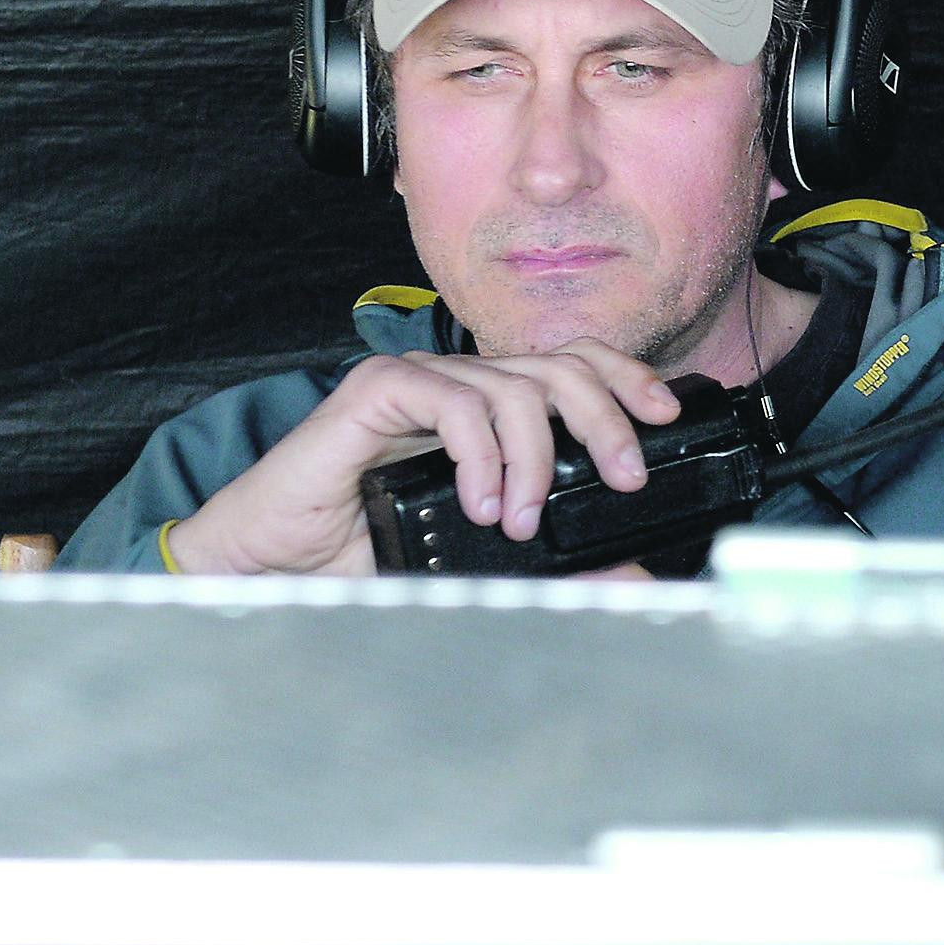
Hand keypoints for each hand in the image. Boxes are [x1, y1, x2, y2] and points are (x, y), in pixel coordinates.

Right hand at [169, 342, 683, 575]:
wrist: (277, 563)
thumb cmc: (367, 552)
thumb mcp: (483, 558)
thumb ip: (552, 561)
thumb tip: (629, 578)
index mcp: (491, 409)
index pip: (572, 366)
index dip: (625, 378)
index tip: (666, 416)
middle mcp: (460, 385)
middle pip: (559, 367)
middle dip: (605, 416)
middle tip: (623, 477)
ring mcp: (418, 381)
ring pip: (513, 386)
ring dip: (534, 457)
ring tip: (520, 519)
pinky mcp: (376, 390)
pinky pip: (452, 400)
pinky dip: (479, 453)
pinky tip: (478, 502)